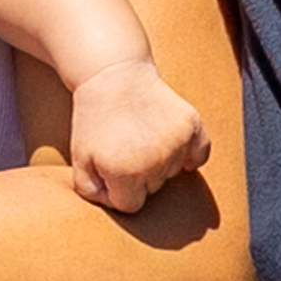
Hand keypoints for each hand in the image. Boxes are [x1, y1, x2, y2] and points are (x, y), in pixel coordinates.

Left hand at [57, 57, 213, 213]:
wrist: (112, 75)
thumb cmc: (93, 120)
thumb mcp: (79, 158)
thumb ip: (91, 192)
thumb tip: (116, 205)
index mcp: (125, 174)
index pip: (131, 205)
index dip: (118, 190)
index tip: (111, 171)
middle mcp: (155, 163)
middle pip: (153, 190)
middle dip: (138, 176)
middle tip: (124, 148)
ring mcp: (176, 143)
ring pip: (173, 172)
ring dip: (160, 162)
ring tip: (141, 137)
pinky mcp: (192, 126)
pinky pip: (201, 155)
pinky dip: (192, 154)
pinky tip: (173, 145)